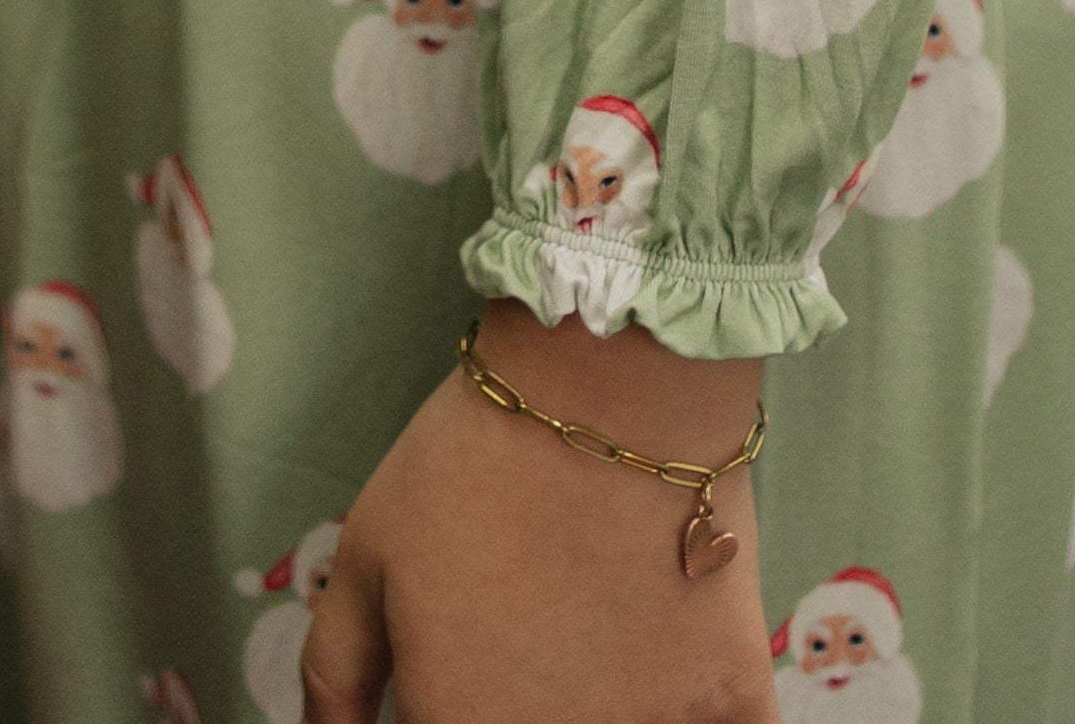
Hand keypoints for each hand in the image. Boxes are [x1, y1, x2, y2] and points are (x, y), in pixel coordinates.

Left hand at [305, 310, 773, 723]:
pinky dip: (693, 711)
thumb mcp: (367, 556)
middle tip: (526, 626)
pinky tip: (667, 659)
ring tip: (587, 618)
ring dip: (601, 703)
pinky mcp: (738, 702)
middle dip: (517, 700)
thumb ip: (336, 675)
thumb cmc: (475, 462)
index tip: (458, 674)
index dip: (446, 711)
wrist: (611, 383)